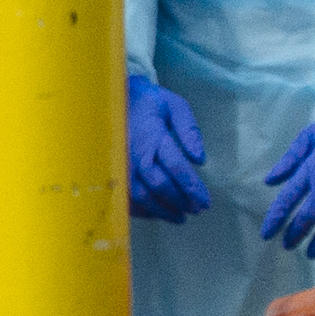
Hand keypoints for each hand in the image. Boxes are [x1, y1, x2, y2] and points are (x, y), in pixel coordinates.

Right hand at [125, 73, 211, 222]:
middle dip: (180, 201)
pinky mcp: (111, 173)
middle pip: (159, 185)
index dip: (192, 187)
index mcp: (152, 136)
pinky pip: (125, 198)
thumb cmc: (147, 101)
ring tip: (180, 217)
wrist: (109, 98)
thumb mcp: (174, 105)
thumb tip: (200, 160)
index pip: (175, 166)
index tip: (205, 202)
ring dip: (162, 211)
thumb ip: (189, 129)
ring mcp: (120, 165)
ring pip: (141, 196)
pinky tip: (157, 213)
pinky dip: (143, 210)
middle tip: (197, 210)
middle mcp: (134, 154)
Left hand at [261, 98, 314, 256]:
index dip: (275, 219)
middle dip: (295, 234)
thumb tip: (269, 181)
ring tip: (311, 252)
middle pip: (309, 216)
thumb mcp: (310, 136)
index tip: (266, 234)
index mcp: (313, 166)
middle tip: (287, 246)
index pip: (287, 199)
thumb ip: (289, 160)